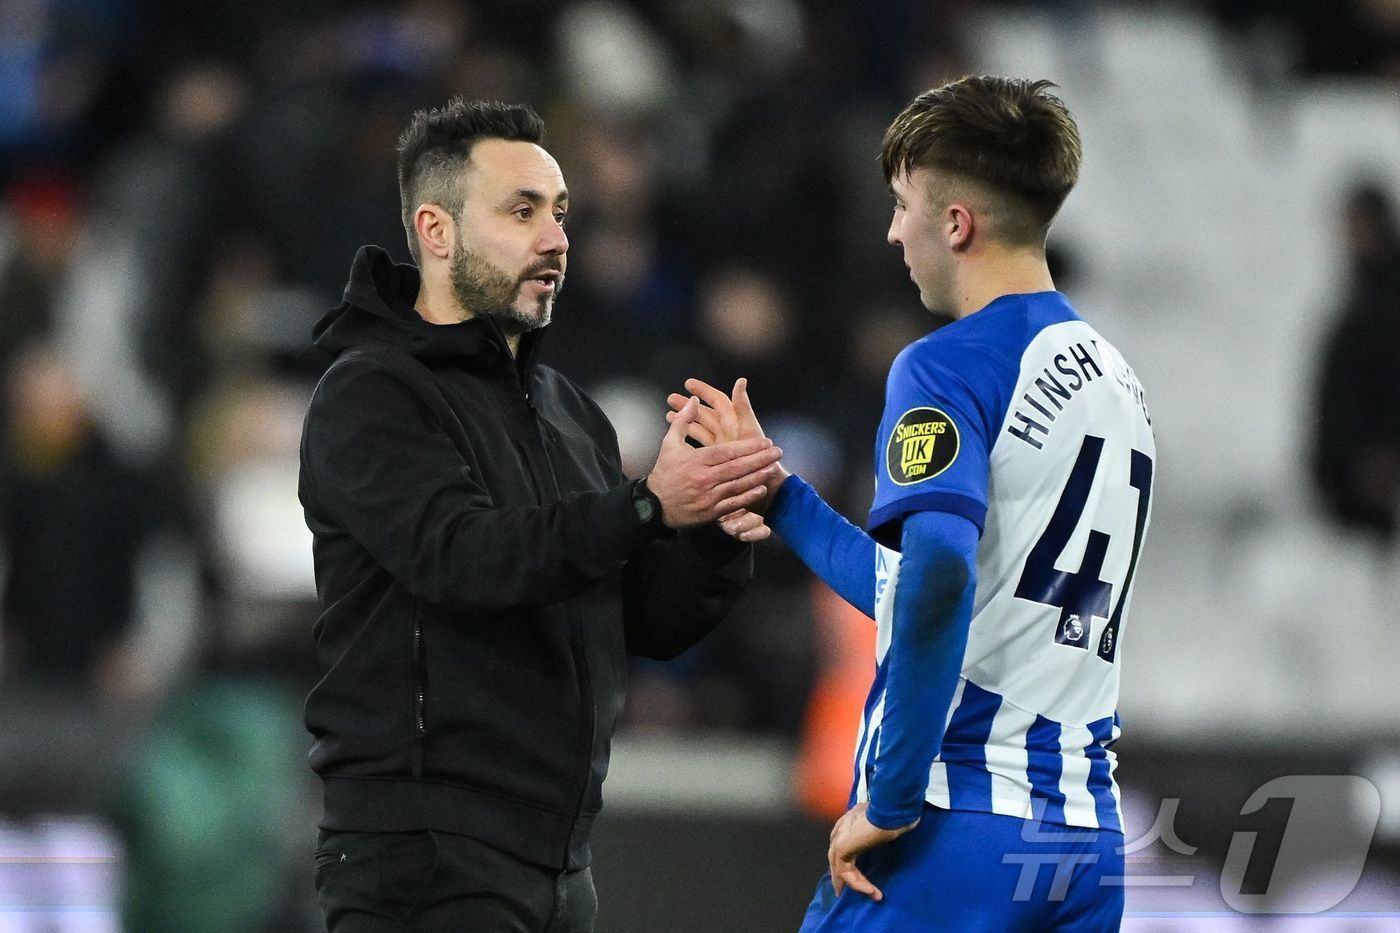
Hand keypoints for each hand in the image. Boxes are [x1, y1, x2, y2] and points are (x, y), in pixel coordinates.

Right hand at [646, 396, 783, 528]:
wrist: (655, 504)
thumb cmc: (665, 471)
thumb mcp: (670, 443)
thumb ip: (683, 420)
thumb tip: (694, 399)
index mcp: (697, 460)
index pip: (728, 452)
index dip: (749, 447)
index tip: (766, 442)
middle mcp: (705, 478)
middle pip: (737, 468)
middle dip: (760, 460)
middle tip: (778, 453)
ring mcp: (709, 496)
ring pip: (738, 485)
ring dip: (758, 477)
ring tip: (773, 469)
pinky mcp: (711, 512)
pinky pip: (733, 503)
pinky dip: (748, 496)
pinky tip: (761, 489)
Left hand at [827, 802, 918, 901]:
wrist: (889, 809)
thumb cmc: (892, 813)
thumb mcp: (887, 822)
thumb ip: (883, 828)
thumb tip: (896, 831)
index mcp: (848, 821)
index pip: (841, 846)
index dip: (845, 861)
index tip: (854, 873)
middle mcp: (840, 830)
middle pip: (837, 859)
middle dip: (842, 876)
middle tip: (844, 891)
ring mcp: (839, 839)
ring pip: (841, 868)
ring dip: (856, 884)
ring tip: (874, 894)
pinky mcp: (842, 848)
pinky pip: (846, 872)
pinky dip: (858, 884)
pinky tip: (872, 890)